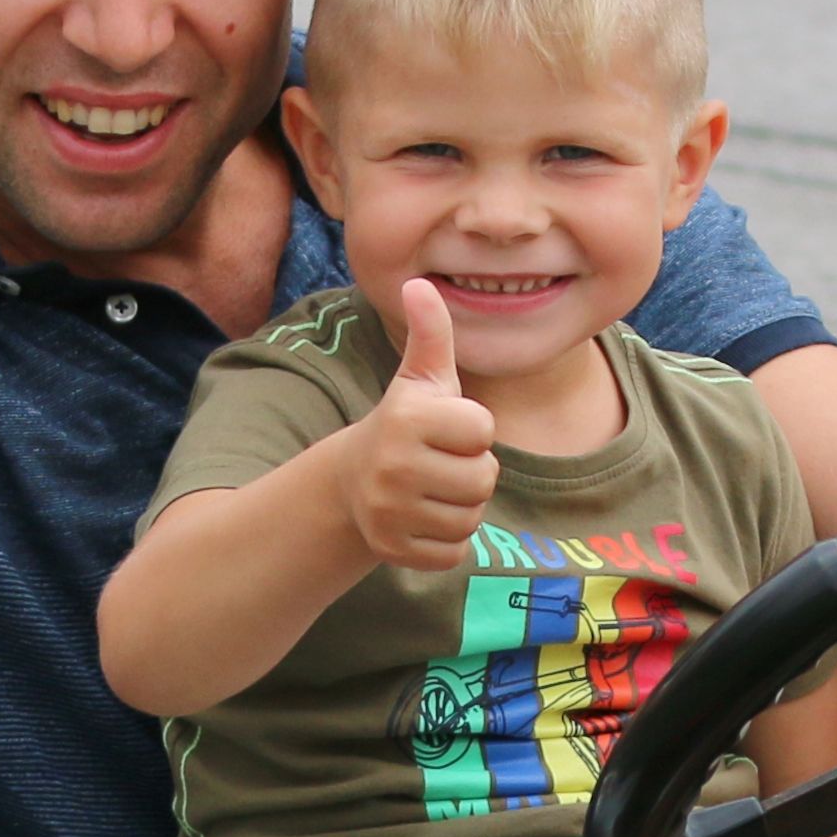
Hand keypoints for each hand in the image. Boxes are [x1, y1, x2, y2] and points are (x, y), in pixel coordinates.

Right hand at [339, 279, 498, 569]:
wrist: (353, 482)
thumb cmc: (406, 423)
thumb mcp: (420, 377)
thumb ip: (431, 333)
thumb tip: (419, 284)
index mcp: (407, 418)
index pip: (484, 431)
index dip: (474, 430)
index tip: (446, 429)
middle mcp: (394, 465)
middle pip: (483, 479)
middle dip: (473, 472)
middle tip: (443, 464)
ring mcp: (390, 511)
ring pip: (470, 518)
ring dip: (462, 506)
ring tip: (434, 489)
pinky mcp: (392, 549)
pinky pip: (454, 552)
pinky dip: (447, 541)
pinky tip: (424, 518)